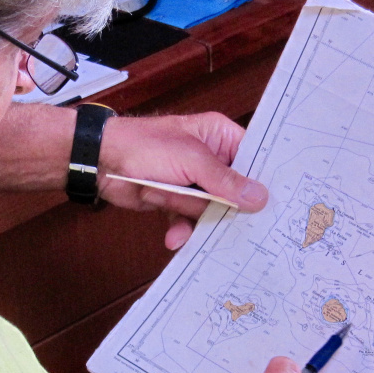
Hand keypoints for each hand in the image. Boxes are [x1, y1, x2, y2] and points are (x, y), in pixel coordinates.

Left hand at [97, 112, 268, 248]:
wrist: (101, 162)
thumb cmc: (142, 146)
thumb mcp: (191, 160)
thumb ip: (225, 181)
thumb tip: (259, 197)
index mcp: (219, 137)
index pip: (254, 159)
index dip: (263, 182)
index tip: (272, 205)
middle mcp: (211, 159)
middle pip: (236, 191)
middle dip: (226, 207)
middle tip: (232, 224)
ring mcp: (194, 182)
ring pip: (214, 210)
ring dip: (194, 215)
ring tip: (172, 203)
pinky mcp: (178, 201)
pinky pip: (192, 221)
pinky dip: (182, 228)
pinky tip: (174, 235)